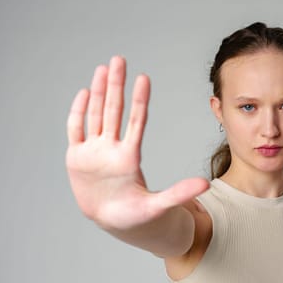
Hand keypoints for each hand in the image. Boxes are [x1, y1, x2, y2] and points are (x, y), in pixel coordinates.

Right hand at [65, 56, 208, 230]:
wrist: (113, 223)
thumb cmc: (138, 216)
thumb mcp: (158, 206)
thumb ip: (179, 194)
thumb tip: (206, 186)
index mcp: (130, 157)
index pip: (136, 122)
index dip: (139, 100)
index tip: (144, 78)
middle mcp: (112, 149)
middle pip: (113, 111)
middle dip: (116, 85)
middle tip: (119, 59)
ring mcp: (94, 152)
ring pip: (95, 115)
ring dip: (98, 92)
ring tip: (103, 69)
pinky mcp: (77, 159)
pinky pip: (76, 131)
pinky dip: (78, 113)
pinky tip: (84, 93)